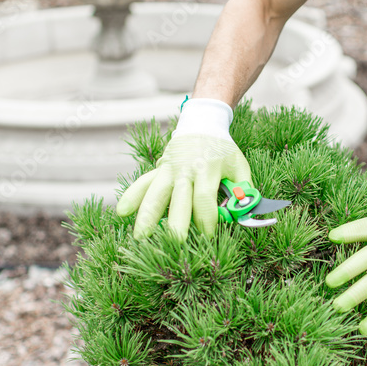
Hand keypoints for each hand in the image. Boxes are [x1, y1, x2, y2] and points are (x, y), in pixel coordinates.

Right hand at [116, 99, 251, 239]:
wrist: (202, 124)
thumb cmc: (223, 150)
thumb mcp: (239, 165)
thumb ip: (243, 188)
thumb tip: (243, 213)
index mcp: (208, 168)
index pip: (204, 196)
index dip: (206, 218)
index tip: (207, 235)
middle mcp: (186, 169)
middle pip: (177, 198)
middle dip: (176, 221)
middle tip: (174, 242)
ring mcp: (169, 169)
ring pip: (155, 192)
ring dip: (147, 214)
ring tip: (140, 236)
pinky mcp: (159, 169)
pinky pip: (143, 183)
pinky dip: (132, 196)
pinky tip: (122, 212)